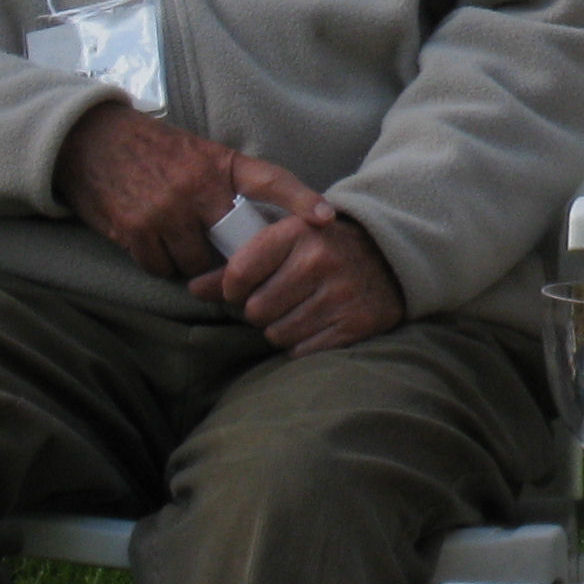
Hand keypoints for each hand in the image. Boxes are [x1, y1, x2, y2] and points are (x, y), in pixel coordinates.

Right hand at [54, 101, 330, 280]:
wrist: (90, 141)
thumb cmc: (152, 149)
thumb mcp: (197, 152)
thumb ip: (226, 182)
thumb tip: (262, 220)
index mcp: (219, 163)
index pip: (270, 180)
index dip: (301, 199)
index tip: (326, 219)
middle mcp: (196, 187)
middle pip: (236, 242)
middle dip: (236, 256)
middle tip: (232, 259)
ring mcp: (166, 210)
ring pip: (197, 262)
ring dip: (193, 262)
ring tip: (181, 243)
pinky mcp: (135, 230)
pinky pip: (162, 267)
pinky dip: (161, 263)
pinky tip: (154, 244)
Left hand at [187, 208, 406, 355]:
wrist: (390, 258)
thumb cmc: (324, 249)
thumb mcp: (285, 241)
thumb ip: (239, 264)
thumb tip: (193, 289)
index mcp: (299, 233)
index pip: (239, 272)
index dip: (231, 288)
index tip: (242, 287)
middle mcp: (320, 261)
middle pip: (255, 309)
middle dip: (259, 310)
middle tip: (278, 299)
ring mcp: (340, 294)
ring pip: (276, 334)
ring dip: (281, 328)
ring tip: (299, 310)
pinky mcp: (355, 324)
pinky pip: (302, 351)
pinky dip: (302, 344)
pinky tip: (316, 324)